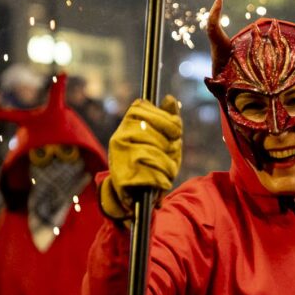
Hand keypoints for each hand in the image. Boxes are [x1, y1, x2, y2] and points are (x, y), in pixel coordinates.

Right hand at [101, 95, 182, 219]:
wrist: (135, 195)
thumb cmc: (154, 162)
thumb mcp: (165, 138)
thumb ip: (169, 119)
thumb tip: (170, 99)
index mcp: (127, 124)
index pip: (142, 108)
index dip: (165, 119)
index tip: (175, 132)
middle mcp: (119, 137)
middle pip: (152, 131)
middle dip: (169, 146)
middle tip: (170, 155)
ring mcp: (119, 156)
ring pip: (154, 153)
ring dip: (168, 165)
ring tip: (165, 171)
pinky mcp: (122, 176)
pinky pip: (153, 173)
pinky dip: (163, 180)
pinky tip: (160, 182)